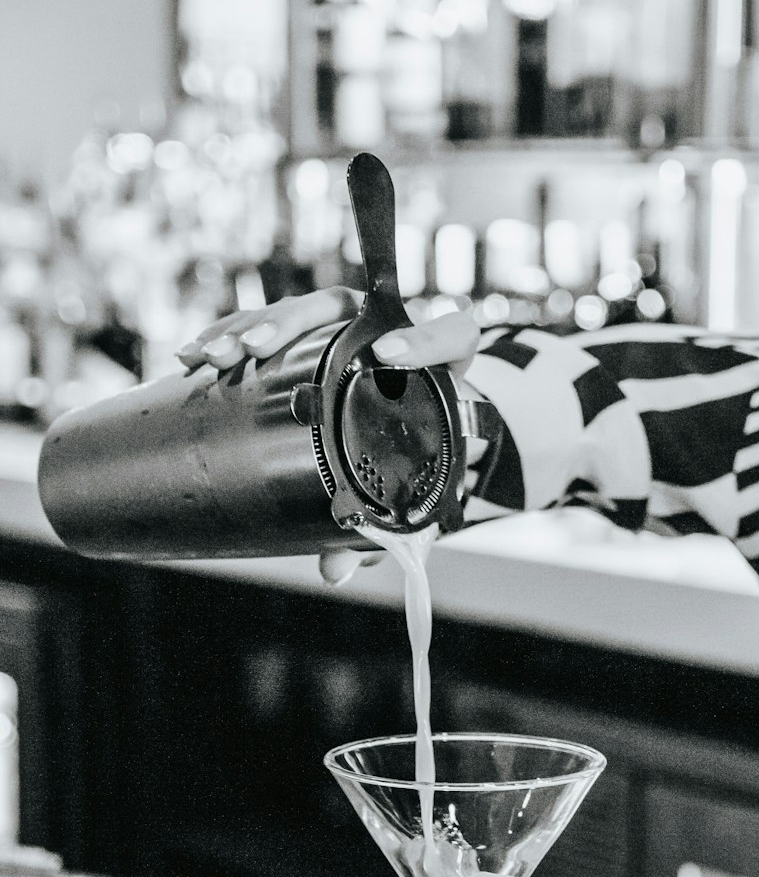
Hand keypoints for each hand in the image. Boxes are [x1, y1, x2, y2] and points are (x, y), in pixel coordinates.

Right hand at [177, 290, 481, 585]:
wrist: (416, 440)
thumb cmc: (418, 466)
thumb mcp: (404, 502)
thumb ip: (378, 533)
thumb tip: (333, 570)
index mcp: (439, 364)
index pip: (449, 334)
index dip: (424, 339)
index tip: (388, 354)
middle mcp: (386, 333)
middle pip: (339, 307)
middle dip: (291, 322)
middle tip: (258, 351)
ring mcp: (341, 329)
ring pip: (292, 313)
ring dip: (246, 329)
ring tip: (213, 356)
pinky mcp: (305, 337)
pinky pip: (263, 329)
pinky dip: (226, 338)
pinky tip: (191, 357)